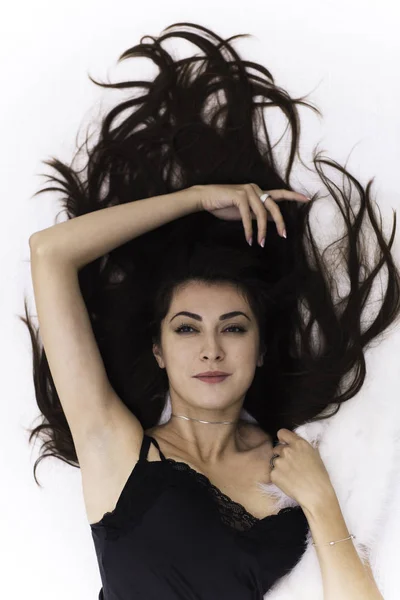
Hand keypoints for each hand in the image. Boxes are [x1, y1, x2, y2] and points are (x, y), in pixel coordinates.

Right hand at [194, 183, 310, 245]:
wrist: (205, 198)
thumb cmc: (224, 205)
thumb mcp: (246, 212)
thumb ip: (259, 214)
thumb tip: (273, 221)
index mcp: (259, 191)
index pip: (280, 193)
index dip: (294, 196)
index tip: (307, 199)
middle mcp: (256, 189)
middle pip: (274, 206)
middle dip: (280, 222)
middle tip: (283, 235)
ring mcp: (248, 191)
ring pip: (261, 213)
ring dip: (261, 231)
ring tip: (260, 243)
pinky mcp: (239, 196)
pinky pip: (247, 216)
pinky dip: (249, 230)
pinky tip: (249, 239)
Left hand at [270, 429, 334, 510]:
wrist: (316, 494)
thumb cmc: (320, 476)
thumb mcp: (315, 454)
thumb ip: (302, 446)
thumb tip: (296, 443)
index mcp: (299, 443)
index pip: (282, 433)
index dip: (282, 438)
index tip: (284, 443)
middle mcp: (287, 450)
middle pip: (277, 448)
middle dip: (281, 455)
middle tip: (291, 465)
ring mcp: (279, 462)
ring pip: (275, 461)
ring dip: (280, 466)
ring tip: (291, 476)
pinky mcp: (274, 474)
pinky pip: (273, 473)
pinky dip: (278, 477)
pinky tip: (288, 482)